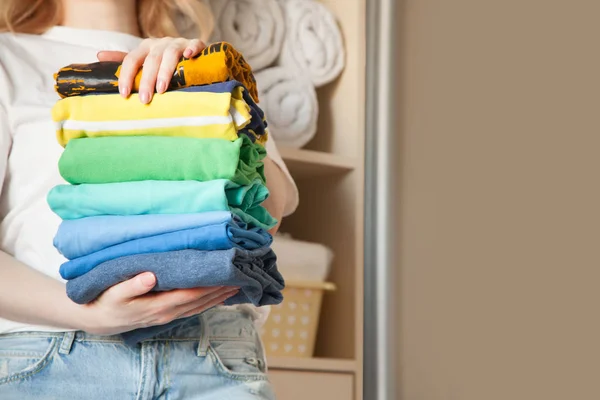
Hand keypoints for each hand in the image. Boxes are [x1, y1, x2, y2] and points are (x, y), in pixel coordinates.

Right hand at [81, 272, 238, 334]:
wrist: (99, 320)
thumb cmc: (107, 302)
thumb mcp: (114, 293)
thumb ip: (132, 285)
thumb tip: (150, 276)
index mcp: (158, 306)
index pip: (191, 294)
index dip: (210, 286)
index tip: (226, 275)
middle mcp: (167, 313)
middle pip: (200, 301)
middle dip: (221, 290)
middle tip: (241, 276)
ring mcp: (168, 316)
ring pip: (199, 306)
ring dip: (218, 297)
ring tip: (236, 285)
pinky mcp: (166, 315)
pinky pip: (193, 309)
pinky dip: (208, 302)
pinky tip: (217, 296)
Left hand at [97, 37, 205, 103]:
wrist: (190, 51)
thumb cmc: (164, 60)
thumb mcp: (143, 60)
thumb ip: (124, 60)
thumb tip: (98, 56)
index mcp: (146, 47)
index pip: (131, 59)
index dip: (126, 76)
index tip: (124, 95)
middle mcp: (160, 44)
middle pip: (151, 60)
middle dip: (146, 80)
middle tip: (144, 100)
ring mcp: (178, 43)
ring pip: (170, 55)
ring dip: (165, 72)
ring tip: (162, 90)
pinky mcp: (195, 45)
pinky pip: (194, 44)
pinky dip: (191, 49)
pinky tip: (188, 56)